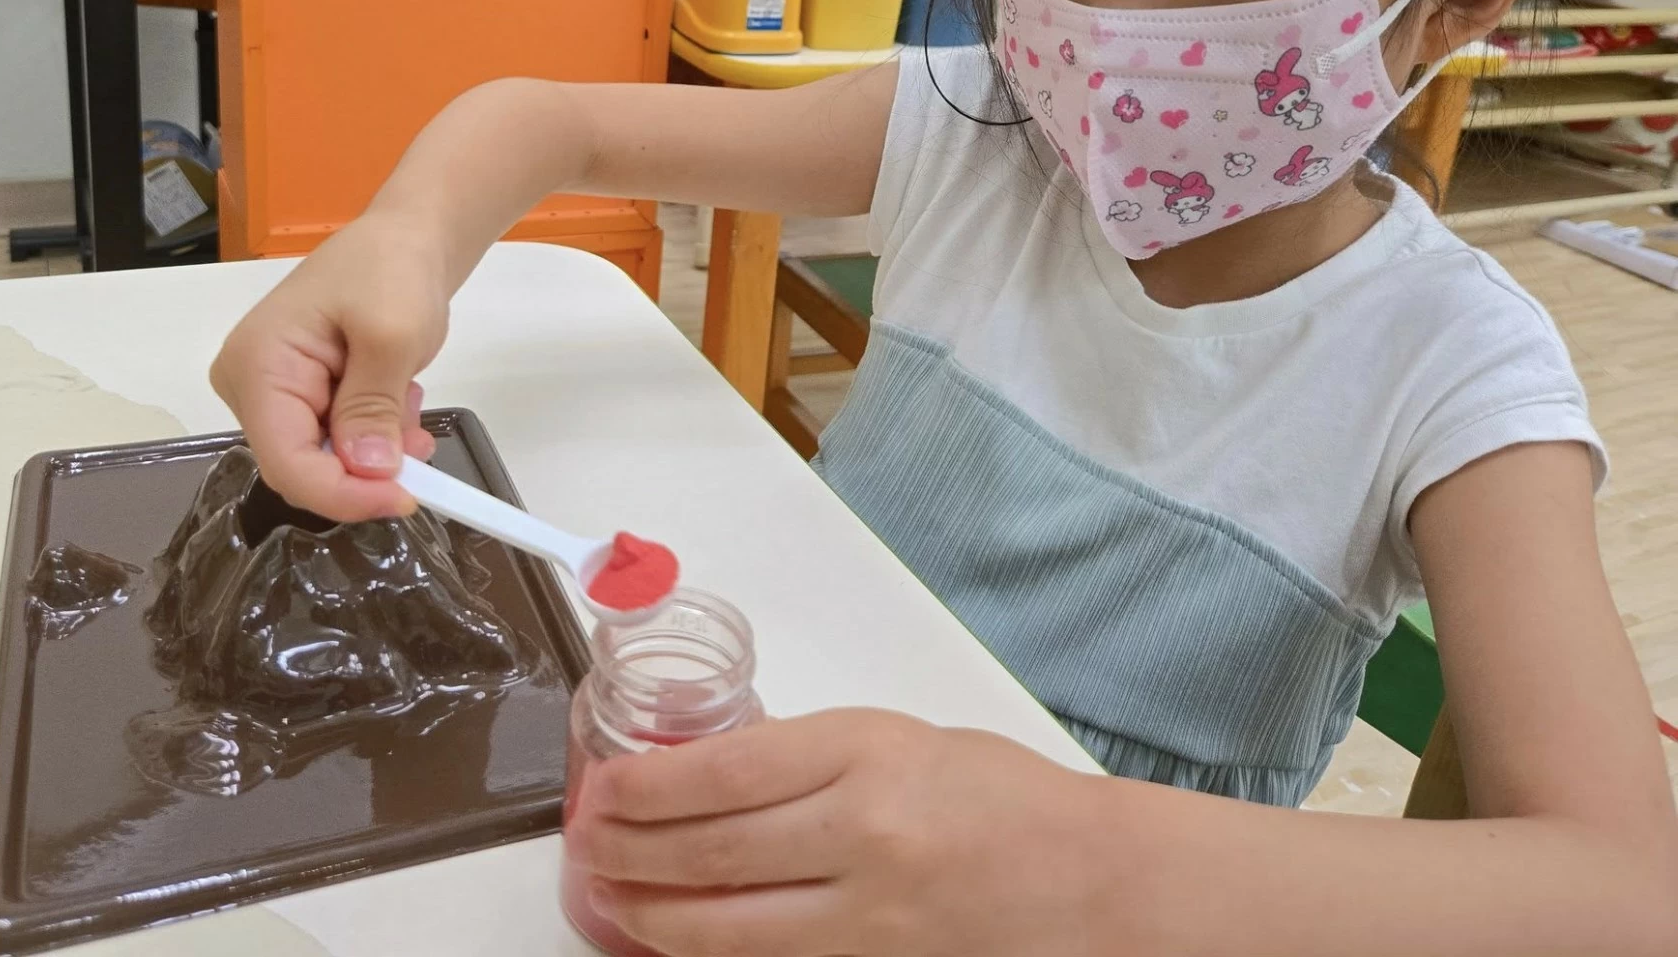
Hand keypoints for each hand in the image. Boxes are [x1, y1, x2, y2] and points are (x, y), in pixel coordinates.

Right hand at [208, 216, 447, 519]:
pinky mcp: (304, 398)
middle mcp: (251, 387)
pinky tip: (398, 396)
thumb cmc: (391, 267)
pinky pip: (338, 442)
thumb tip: (369, 472)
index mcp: (256, 366)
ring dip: (378, 448)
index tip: (405, 496)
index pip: (286, 462)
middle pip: (303, 467)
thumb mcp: (391, 333)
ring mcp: (275, 394)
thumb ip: (374, 406)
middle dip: (366, 469)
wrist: (404, 237)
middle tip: (420, 444)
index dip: (343, 493)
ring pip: (326, 461)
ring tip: (410, 399)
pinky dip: (376, 434)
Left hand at [566, 709, 1105, 956]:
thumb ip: (808, 758)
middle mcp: (864, 832)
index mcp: (868, 752)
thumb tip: (710, 776)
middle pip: (712, 848)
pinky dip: (717, 950)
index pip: (726, 771)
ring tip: (611, 896)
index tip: (603, 786)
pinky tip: (681, 937)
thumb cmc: (1001, 797)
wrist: (1091, 883)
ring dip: (654, 912)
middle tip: (586, 842)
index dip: (648, 785)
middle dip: (630, 849)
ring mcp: (871, 914)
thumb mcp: (898, 741)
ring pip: (730, 923)